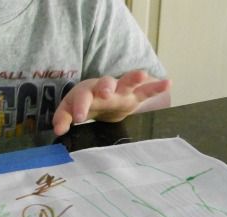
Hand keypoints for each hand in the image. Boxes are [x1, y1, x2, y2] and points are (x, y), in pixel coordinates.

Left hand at [52, 70, 170, 135]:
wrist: (100, 100)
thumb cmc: (84, 104)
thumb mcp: (70, 110)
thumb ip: (63, 118)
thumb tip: (59, 131)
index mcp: (87, 92)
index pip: (81, 97)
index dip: (79, 107)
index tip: (78, 119)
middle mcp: (104, 88)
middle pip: (105, 83)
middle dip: (106, 86)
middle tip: (106, 92)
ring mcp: (121, 91)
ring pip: (127, 82)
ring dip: (134, 78)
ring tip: (142, 75)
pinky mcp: (134, 96)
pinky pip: (146, 90)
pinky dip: (156, 87)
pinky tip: (168, 83)